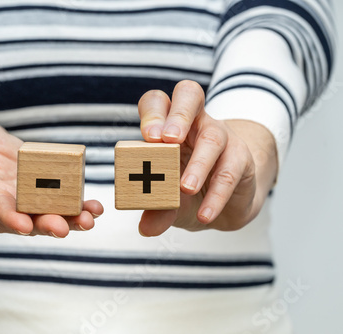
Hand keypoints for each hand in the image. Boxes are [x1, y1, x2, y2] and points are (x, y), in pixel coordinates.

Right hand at [0, 113, 102, 237]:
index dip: (9, 218)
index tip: (22, 225)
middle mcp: (12, 207)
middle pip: (29, 220)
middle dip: (45, 225)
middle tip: (61, 228)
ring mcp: (33, 206)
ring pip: (52, 218)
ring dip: (71, 221)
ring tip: (88, 219)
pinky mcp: (51, 200)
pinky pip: (67, 207)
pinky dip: (82, 209)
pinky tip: (96, 208)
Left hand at [137, 81, 277, 234]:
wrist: (224, 206)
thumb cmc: (186, 193)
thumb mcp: (168, 202)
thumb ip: (157, 210)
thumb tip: (146, 228)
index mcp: (166, 125)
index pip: (157, 103)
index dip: (152, 114)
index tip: (148, 137)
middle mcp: (193, 123)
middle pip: (189, 95)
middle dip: (178, 115)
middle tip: (167, 140)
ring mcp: (219, 136)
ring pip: (212, 137)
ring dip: (198, 164)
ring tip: (185, 189)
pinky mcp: (240, 158)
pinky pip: (230, 171)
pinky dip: (216, 195)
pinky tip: (205, 213)